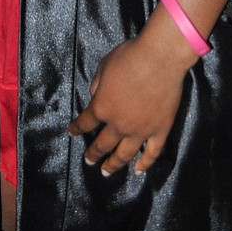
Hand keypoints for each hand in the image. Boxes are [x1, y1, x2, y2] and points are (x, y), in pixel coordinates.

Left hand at [68, 10, 196, 175]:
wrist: (159, 60)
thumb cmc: (128, 58)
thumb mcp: (104, 66)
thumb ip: (96, 84)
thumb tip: (95, 95)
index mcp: (102, 107)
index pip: (86, 122)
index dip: (77, 128)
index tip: (72, 132)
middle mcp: (118, 124)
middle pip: (103, 144)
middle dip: (93, 153)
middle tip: (88, 161)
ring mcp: (140, 131)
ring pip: (124, 154)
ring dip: (114, 165)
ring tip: (106, 173)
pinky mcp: (159, 131)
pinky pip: (151, 153)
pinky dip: (145, 164)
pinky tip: (138, 171)